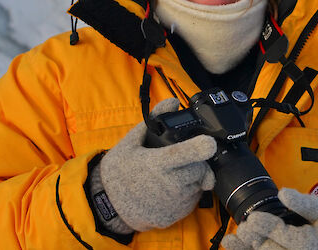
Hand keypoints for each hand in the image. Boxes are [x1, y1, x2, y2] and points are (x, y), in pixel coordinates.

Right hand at [88, 98, 216, 232]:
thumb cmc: (118, 172)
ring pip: (199, 184)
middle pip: (200, 169)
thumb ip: (153, 120)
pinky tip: (171, 189)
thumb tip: (173, 102)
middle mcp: (168, 185)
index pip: (185, 154)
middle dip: (197, 162)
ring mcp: (173, 203)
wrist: (108, 207)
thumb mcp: (130, 143)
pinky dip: (188, 192)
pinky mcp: (175, 217)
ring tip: (173, 175)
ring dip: (193, 177)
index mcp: (157, 164)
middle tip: (183, 159)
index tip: (210, 143)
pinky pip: (193, 200)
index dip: (201, 148)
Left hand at [221, 188, 317, 249]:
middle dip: (253, 236)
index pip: (281, 233)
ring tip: (229, 241)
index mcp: (307, 243)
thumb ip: (304, 202)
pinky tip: (237, 246)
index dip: (264, 224)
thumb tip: (284, 193)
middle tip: (244, 225)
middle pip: (268, 249)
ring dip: (245, 249)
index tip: (252, 217)